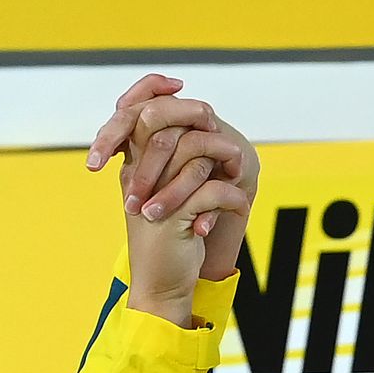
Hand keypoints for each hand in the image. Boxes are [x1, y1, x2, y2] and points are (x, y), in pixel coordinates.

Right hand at [88, 76, 257, 323]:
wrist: (162, 288)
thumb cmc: (169, 242)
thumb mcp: (169, 196)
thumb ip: (174, 163)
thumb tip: (198, 128)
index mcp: (132, 168)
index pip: (132, 112)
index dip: (149, 89)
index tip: (179, 84)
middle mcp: (137, 178)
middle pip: (165, 127)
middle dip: (198, 119)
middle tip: (219, 125)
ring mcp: (153, 197)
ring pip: (192, 156)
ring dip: (224, 159)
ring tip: (240, 171)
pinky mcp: (174, 220)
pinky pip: (209, 192)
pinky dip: (231, 197)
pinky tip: (240, 206)